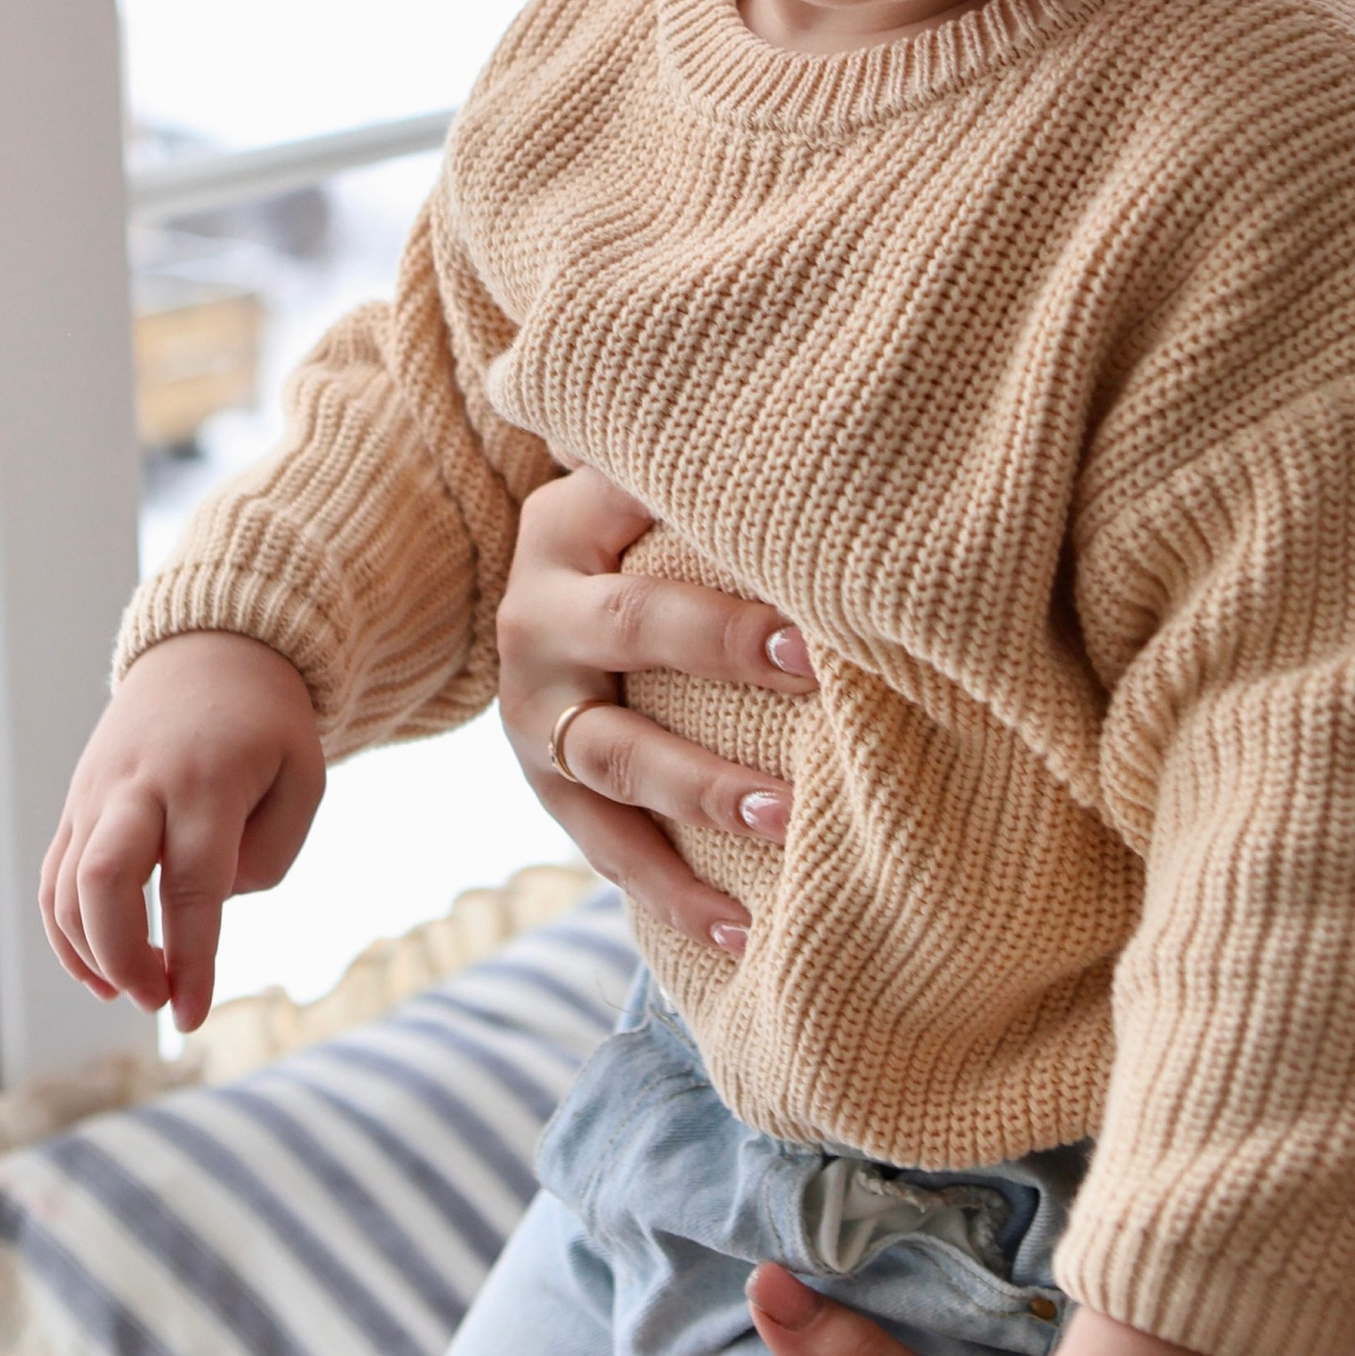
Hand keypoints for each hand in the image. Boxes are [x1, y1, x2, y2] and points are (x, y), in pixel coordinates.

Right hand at [39, 631, 324, 1032]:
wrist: (209, 647)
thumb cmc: (267, 725)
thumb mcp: (304, 776)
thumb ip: (270, 854)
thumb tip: (210, 907)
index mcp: (208, 780)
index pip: (192, 885)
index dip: (190, 959)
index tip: (190, 1017)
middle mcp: (141, 784)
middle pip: (105, 879)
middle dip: (122, 956)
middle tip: (156, 997)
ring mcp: (98, 791)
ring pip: (66, 886)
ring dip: (90, 954)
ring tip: (136, 988)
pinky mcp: (77, 801)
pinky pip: (53, 877)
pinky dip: (66, 933)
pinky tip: (101, 971)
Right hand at [496, 466, 814, 959]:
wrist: (541, 600)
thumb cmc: (632, 531)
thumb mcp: (637, 481)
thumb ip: (697, 458)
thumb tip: (819, 423)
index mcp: (567, 523)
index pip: (642, 514)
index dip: (727, 535)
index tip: (816, 581)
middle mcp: (538, 616)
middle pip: (631, 629)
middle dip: (725, 654)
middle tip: (819, 683)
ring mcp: (535, 714)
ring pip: (616, 758)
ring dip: (701, 791)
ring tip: (785, 816)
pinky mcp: (547, 789)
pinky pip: (606, 849)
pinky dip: (672, 895)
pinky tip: (744, 932)